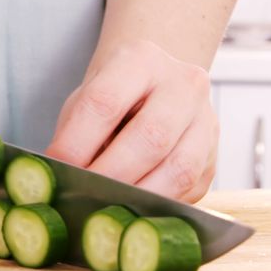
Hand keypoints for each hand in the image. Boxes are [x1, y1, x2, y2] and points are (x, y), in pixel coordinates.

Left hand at [45, 40, 217, 202]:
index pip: (105, 101)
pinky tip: (132, 209)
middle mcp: (183, 85)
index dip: (77, 141)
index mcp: (141, 60)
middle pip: (150, 137)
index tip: (57, 167)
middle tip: (82, 194)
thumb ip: (73, 135)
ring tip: (106, 207)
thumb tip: (59, 177)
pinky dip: (157, 205)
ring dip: (138, 194)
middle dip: (111, 173)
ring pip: (179, 168)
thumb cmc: (110, 98)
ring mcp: (206, 120)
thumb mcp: (85, 102)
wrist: (152, 90)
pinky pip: (189, 189)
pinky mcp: (213, 157)